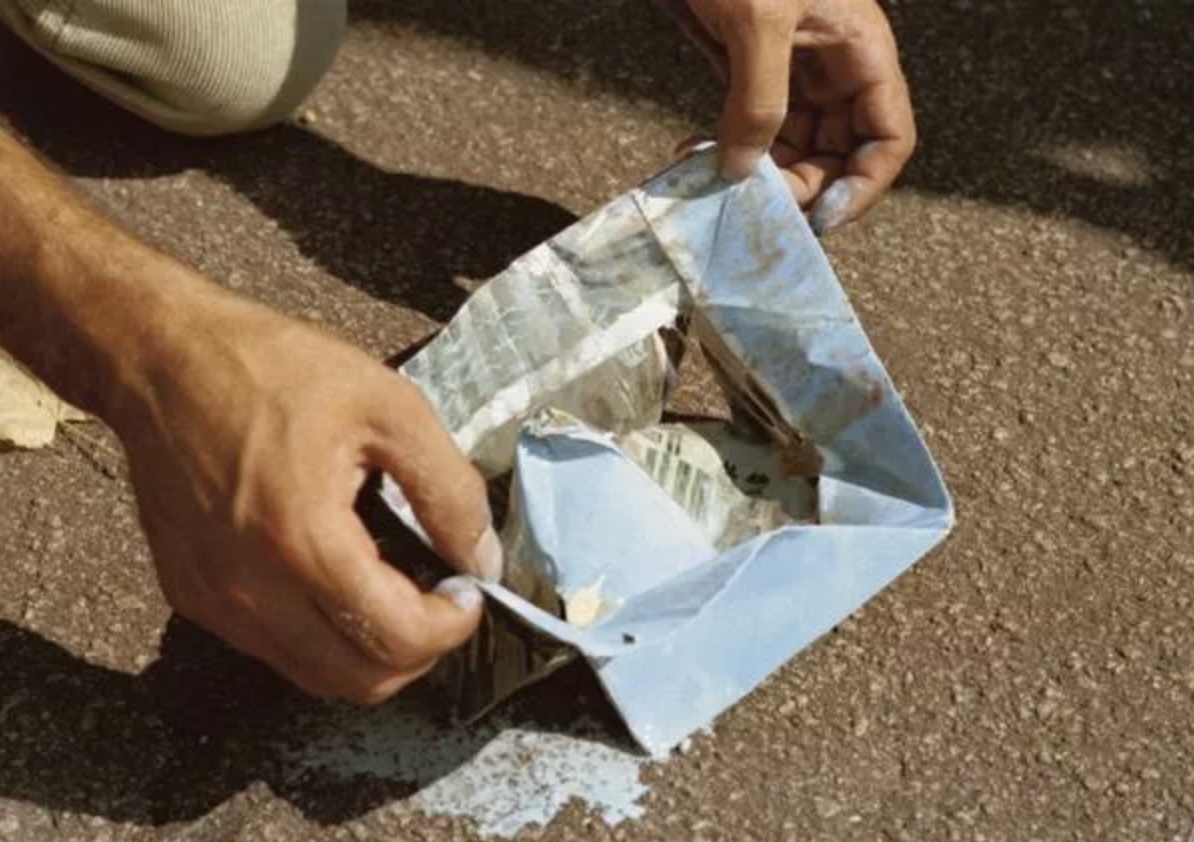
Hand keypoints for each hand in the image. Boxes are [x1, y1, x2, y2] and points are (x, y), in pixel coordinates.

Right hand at [113, 282, 501, 702]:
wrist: (164, 360)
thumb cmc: (278, 370)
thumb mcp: (390, 407)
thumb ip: (449, 490)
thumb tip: (483, 560)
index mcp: (303, 540)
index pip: (397, 639)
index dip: (452, 626)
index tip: (468, 588)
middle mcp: (250, 591)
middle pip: (360, 680)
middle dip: (419, 649)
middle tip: (439, 596)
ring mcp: (214, 602)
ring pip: (317, 677)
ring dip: (371, 650)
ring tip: (393, 587)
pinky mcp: (192, 598)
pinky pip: (274, 649)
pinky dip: (321, 636)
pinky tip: (338, 578)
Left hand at [660, 0, 915, 232]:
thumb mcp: (758, 21)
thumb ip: (759, 101)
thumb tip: (744, 172)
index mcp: (860, 51)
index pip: (888, 138)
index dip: (862, 186)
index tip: (817, 218)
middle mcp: (832, 68)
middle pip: (836, 155)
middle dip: (799, 188)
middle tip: (750, 208)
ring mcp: (788, 71)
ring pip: (790, 149)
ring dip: (755, 176)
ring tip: (710, 183)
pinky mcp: (743, 70)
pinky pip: (748, 129)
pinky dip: (726, 152)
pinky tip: (692, 157)